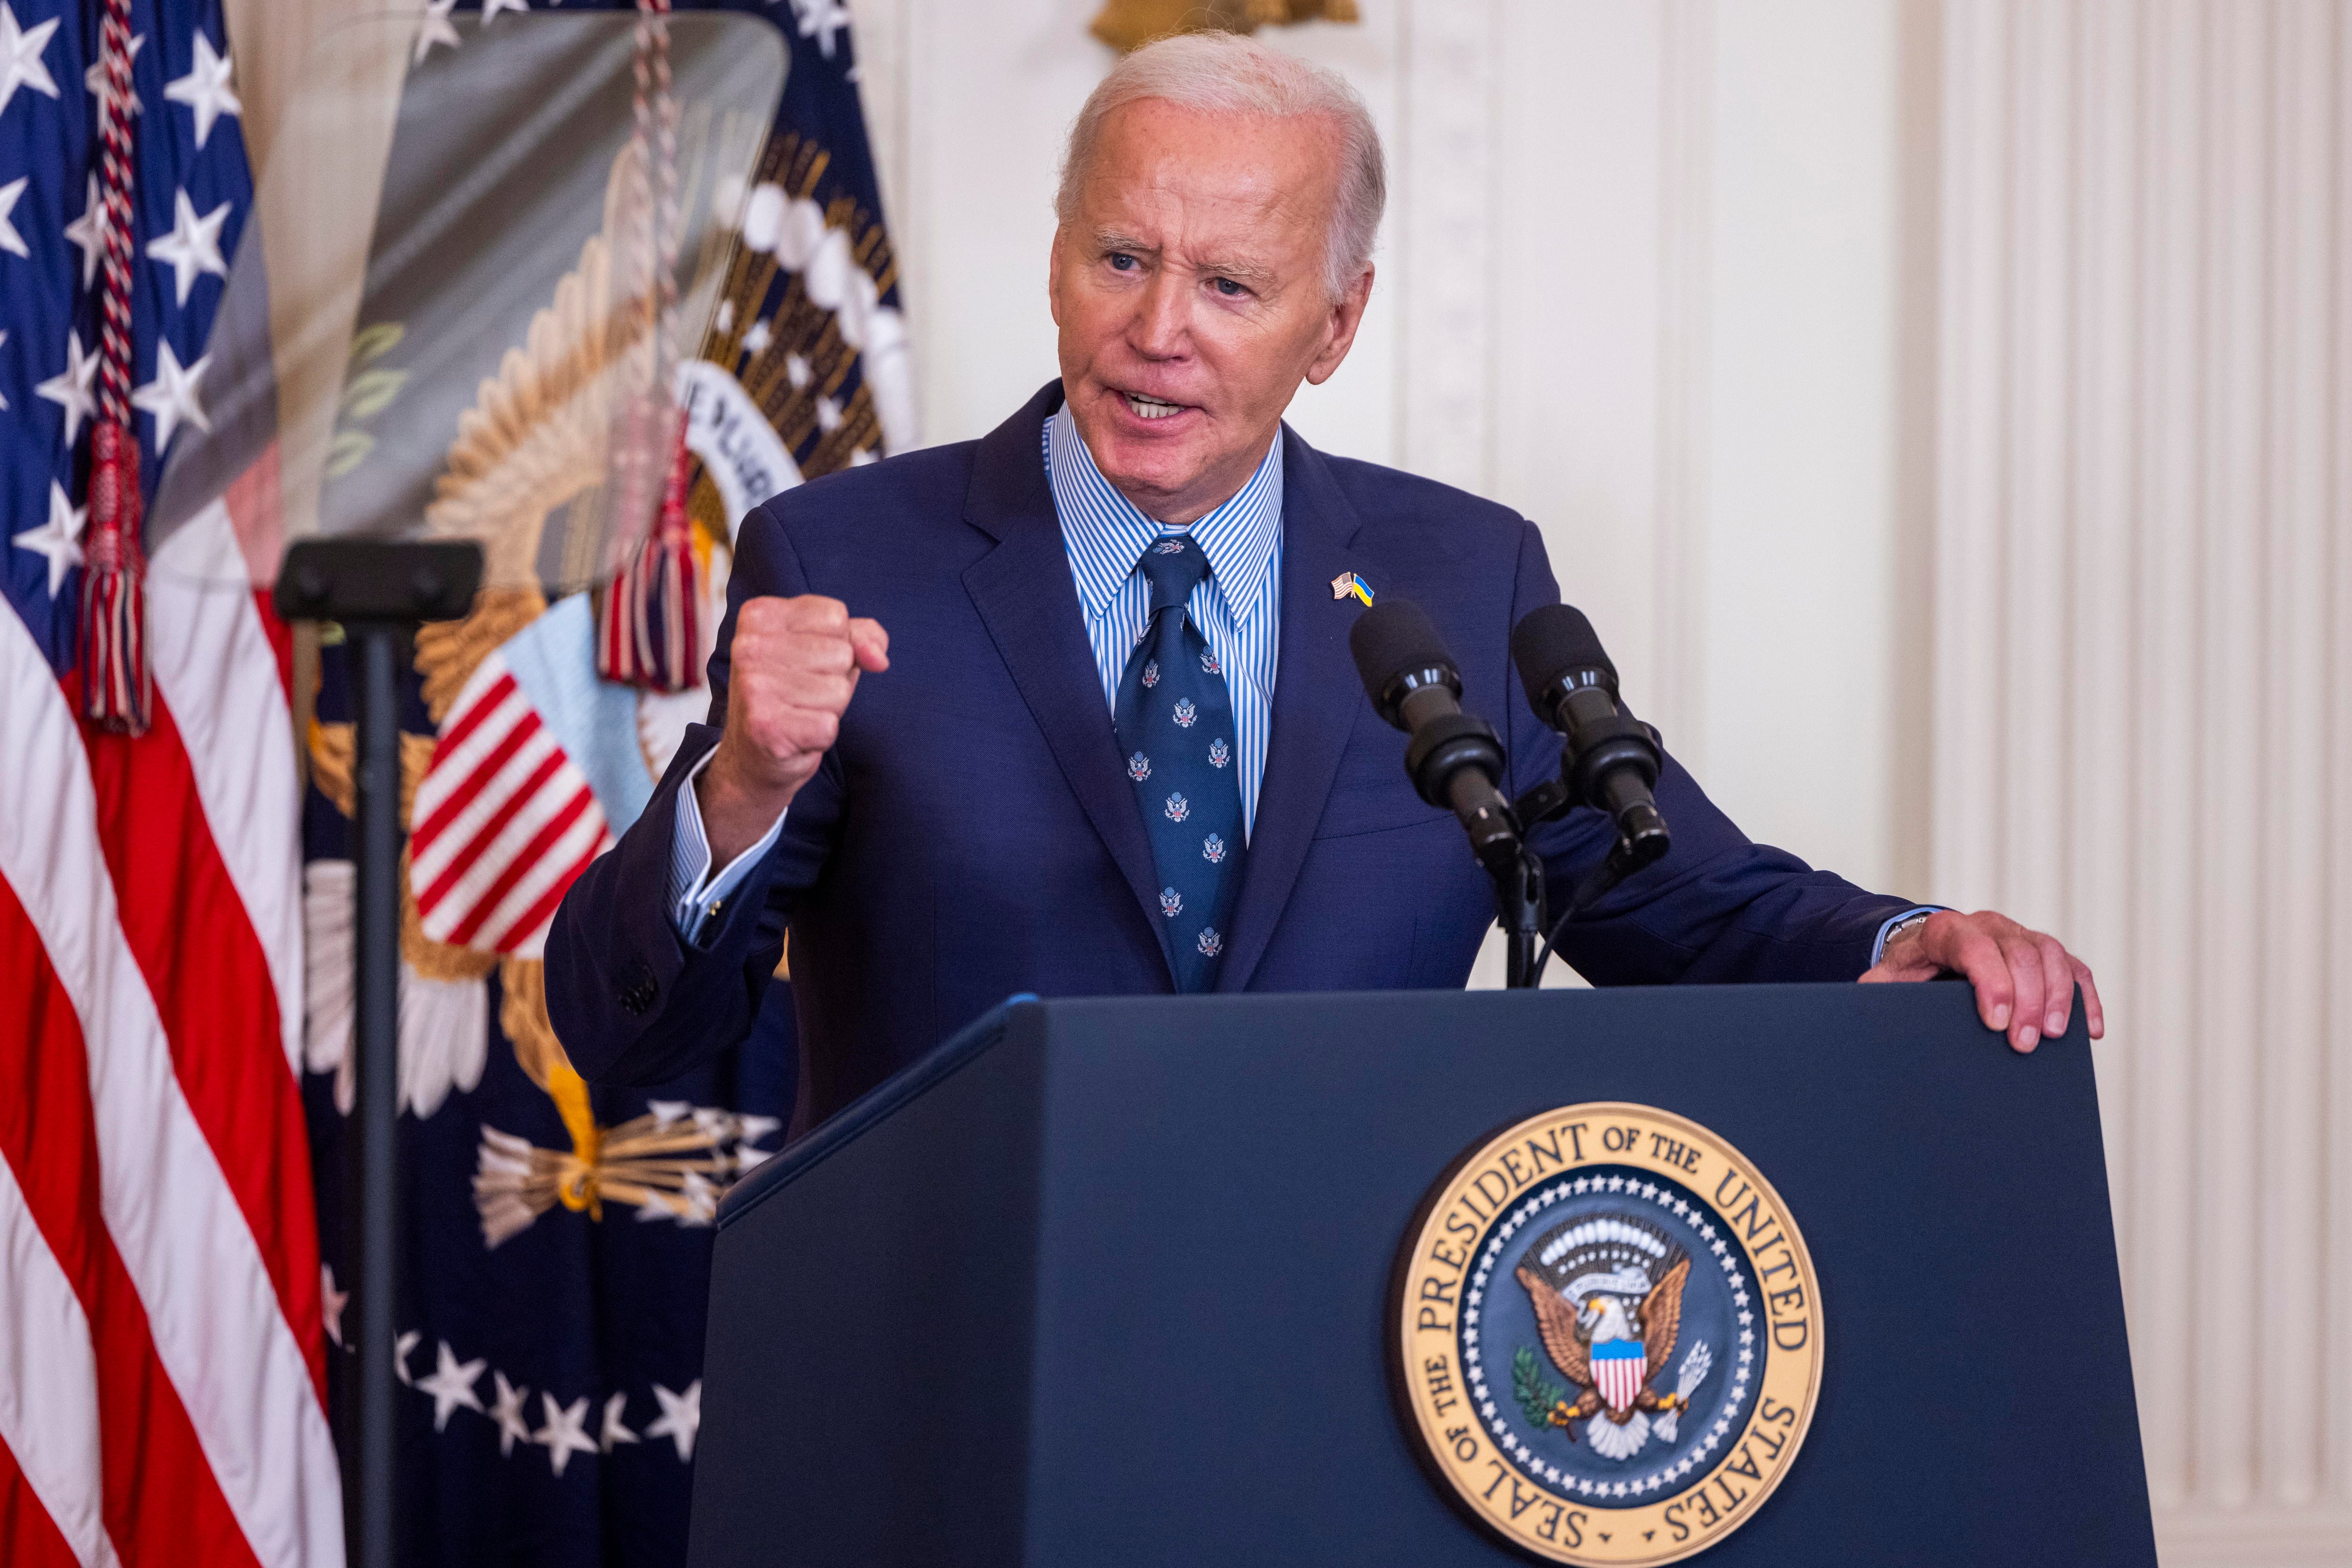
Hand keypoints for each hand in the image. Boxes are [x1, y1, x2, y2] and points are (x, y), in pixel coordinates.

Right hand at [696, 595, 888, 863]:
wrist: (753, 757)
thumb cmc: (794, 694)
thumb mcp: (826, 650)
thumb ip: (861, 636)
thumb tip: (878, 658)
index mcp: (759, 615)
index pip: (836, 615)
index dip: (836, 644)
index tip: (804, 662)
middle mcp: (749, 646)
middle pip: (840, 653)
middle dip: (833, 678)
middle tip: (801, 693)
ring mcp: (754, 686)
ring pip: (838, 690)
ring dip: (828, 708)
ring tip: (799, 712)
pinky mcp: (766, 726)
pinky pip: (829, 724)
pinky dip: (822, 735)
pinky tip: (796, 735)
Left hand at [1859, 908, 2103, 1052]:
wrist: (1925, 951)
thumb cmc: (1907, 971)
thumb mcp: (1885, 980)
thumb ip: (1878, 993)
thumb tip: (1869, 1018)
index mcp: (1947, 930)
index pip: (1975, 947)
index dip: (1992, 983)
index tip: (1996, 1023)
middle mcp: (1988, 925)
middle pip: (2021, 953)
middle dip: (2027, 1000)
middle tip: (2024, 1044)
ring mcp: (2020, 935)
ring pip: (2051, 955)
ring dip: (2058, 997)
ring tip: (2054, 1036)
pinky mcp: (2043, 951)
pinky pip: (2073, 968)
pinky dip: (2084, 997)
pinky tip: (2088, 1030)